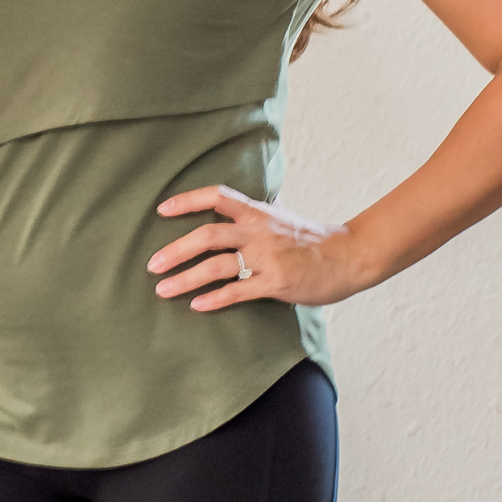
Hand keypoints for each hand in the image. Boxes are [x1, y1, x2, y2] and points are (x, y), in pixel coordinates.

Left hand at [147, 185, 369, 311]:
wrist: (348, 256)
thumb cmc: (314, 239)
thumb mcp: (284, 217)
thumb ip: (261, 211)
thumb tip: (244, 202)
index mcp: (258, 213)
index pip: (217, 196)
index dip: (188, 200)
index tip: (162, 209)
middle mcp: (259, 232)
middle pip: (208, 235)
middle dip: (176, 250)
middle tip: (152, 264)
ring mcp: (267, 259)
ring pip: (217, 266)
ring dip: (185, 278)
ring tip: (163, 289)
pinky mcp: (276, 284)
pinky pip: (238, 292)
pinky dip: (214, 299)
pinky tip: (196, 305)